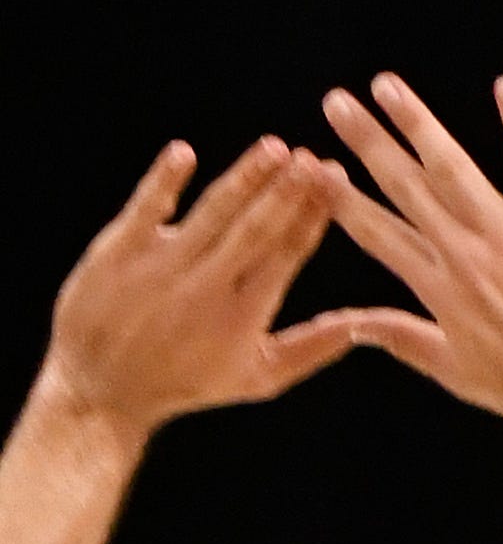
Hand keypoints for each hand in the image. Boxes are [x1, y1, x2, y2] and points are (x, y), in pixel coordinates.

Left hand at [36, 137, 355, 441]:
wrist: (98, 395)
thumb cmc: (185, 382)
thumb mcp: (254, 379)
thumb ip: (311, 350)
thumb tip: (363, 325)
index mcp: (241, 316)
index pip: (286, 254)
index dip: (313, 214)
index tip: (337, 174)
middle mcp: (203, 291)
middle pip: (254, 231)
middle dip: (286, 193)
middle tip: (312, 157)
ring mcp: (158, 271)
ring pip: (210, 215)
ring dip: (244, 180)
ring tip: (273, 148)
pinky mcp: (115, 257)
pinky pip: (144, 211)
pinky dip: (164, 182)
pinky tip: (184, 152)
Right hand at [321, 75, 502, 429]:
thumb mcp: (449, 369)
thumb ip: (400, 337)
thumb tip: (352, 324)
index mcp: (435, 284)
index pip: (377, 230)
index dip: (341, 196)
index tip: (310, 166)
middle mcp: (463, 252)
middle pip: (405, 186)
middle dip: (367, 142)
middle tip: (336, 101)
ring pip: (453, 167)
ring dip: (418, 122)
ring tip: (387, 85)